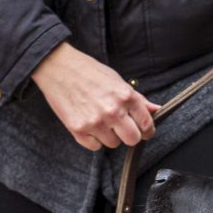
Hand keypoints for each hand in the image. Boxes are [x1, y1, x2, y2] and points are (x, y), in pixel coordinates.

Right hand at [32, 42, 159, 150]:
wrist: (56, 66)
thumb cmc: (88, 72)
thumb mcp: (117, 80)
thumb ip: (137, 99)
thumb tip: (156, 109)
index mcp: (125, 97)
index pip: (147, 125)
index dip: (146, 130)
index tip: (143, 130)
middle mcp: (112, 111)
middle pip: (133, 140)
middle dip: (129, 135)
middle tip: (121, 126)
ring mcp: (95, 122)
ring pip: (113, 144)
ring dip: (109, 136)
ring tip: (99, 119)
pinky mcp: (78, 130)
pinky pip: (95, 147)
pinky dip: (93, 139)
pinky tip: (88, 123)